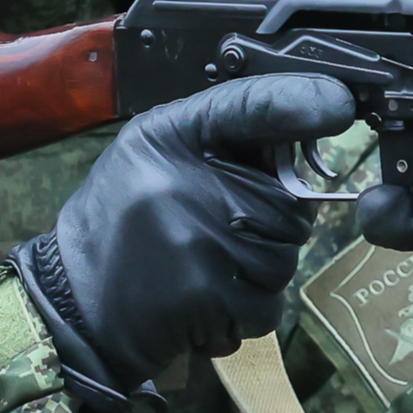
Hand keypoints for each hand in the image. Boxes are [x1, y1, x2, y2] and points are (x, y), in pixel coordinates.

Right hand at [13, 75, 358, 412]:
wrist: (72, 305)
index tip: (341, 104)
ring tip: (201, 269)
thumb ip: (222, 139)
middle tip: (214, 236)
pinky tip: (203, 302)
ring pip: (284, 257)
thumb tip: (307, 127)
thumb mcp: (154, 156)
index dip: (303, 100)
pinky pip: (268, 304)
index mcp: (169, 136)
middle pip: (289, 203)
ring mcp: (197, 239)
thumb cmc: (121, 227)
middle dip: (270, 227)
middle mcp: (183, 180)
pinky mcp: (206, 294)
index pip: (253, 104)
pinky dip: (245, 312)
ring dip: (257, 274)